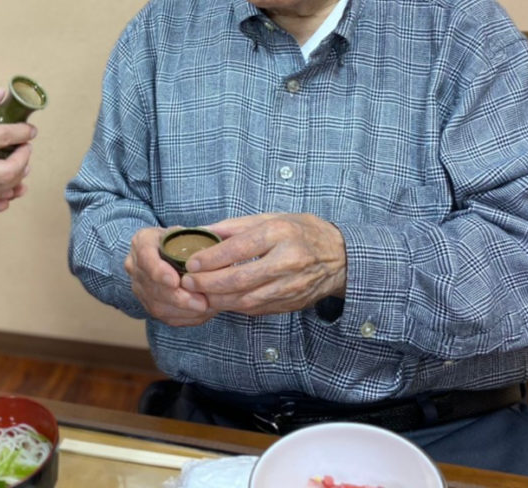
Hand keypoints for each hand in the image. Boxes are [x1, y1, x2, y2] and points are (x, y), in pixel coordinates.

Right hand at [124, 227, 215, 326]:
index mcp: (142, 242)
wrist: (164, 252)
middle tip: (201, 302)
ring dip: (183, 311)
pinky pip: (164, 316)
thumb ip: (195, 238)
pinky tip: (201, 314)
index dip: (159, 271)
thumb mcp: (183, 231)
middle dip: (178, 298)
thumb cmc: (177, 240)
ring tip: (205, 309)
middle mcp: (134, 266)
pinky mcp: (148, 304)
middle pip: (152, 287)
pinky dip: (184, 317)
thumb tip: (217, 248)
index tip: (175, 281)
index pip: (146, 257)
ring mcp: (139, 287)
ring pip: (157, 305)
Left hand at [180, 213, 346, 315]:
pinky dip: (234, 306)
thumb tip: (202, 232)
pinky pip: (257, 308)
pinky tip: (219, 301)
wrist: (340, 257)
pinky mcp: (291, 303)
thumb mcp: (271, 218)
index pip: (240, 248)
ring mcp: (291, 286)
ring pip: (247, 299)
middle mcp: (287, 261)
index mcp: (281, 233)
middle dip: (209, 283)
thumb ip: (235, 226)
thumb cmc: (301, 232)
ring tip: (197, 294)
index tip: (191, 263)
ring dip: (218, 299)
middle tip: (187, 283)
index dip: (212, 258)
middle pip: (241, 278)